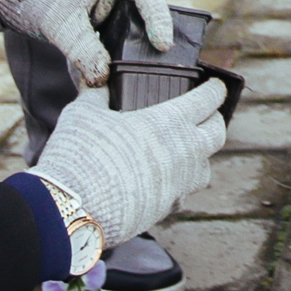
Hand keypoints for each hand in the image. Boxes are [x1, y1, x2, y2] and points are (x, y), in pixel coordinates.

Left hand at [0, 0, 173, 83]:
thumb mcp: (60, 27)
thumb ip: (85, 53)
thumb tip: (104, 79)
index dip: (159, 18)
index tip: (164, 45)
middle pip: (146, 6)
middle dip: (153, 32)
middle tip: (161, 60)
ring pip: (134, 20)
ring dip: (136, 42)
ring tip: (143, 67)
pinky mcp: (100, 12)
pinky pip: (118, 29)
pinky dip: (119, 47)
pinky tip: (119, 67)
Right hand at [35, 85, 226, 248]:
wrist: (73, 209)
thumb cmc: (80, 155)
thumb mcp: (84, 113)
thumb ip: (95, 94)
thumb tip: (96, 81)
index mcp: (169, 122)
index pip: (208, 99)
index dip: (214, 90)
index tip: (215, 86)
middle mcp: (184, 152)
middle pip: (217, 133)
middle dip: (214, 120)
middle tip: (205, 114)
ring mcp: (179, 184)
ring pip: (206, 168)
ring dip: (200, 156)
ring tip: (185, 149)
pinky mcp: (167, 209)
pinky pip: (183, 193)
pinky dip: (179, 184)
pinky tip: (163, 180)